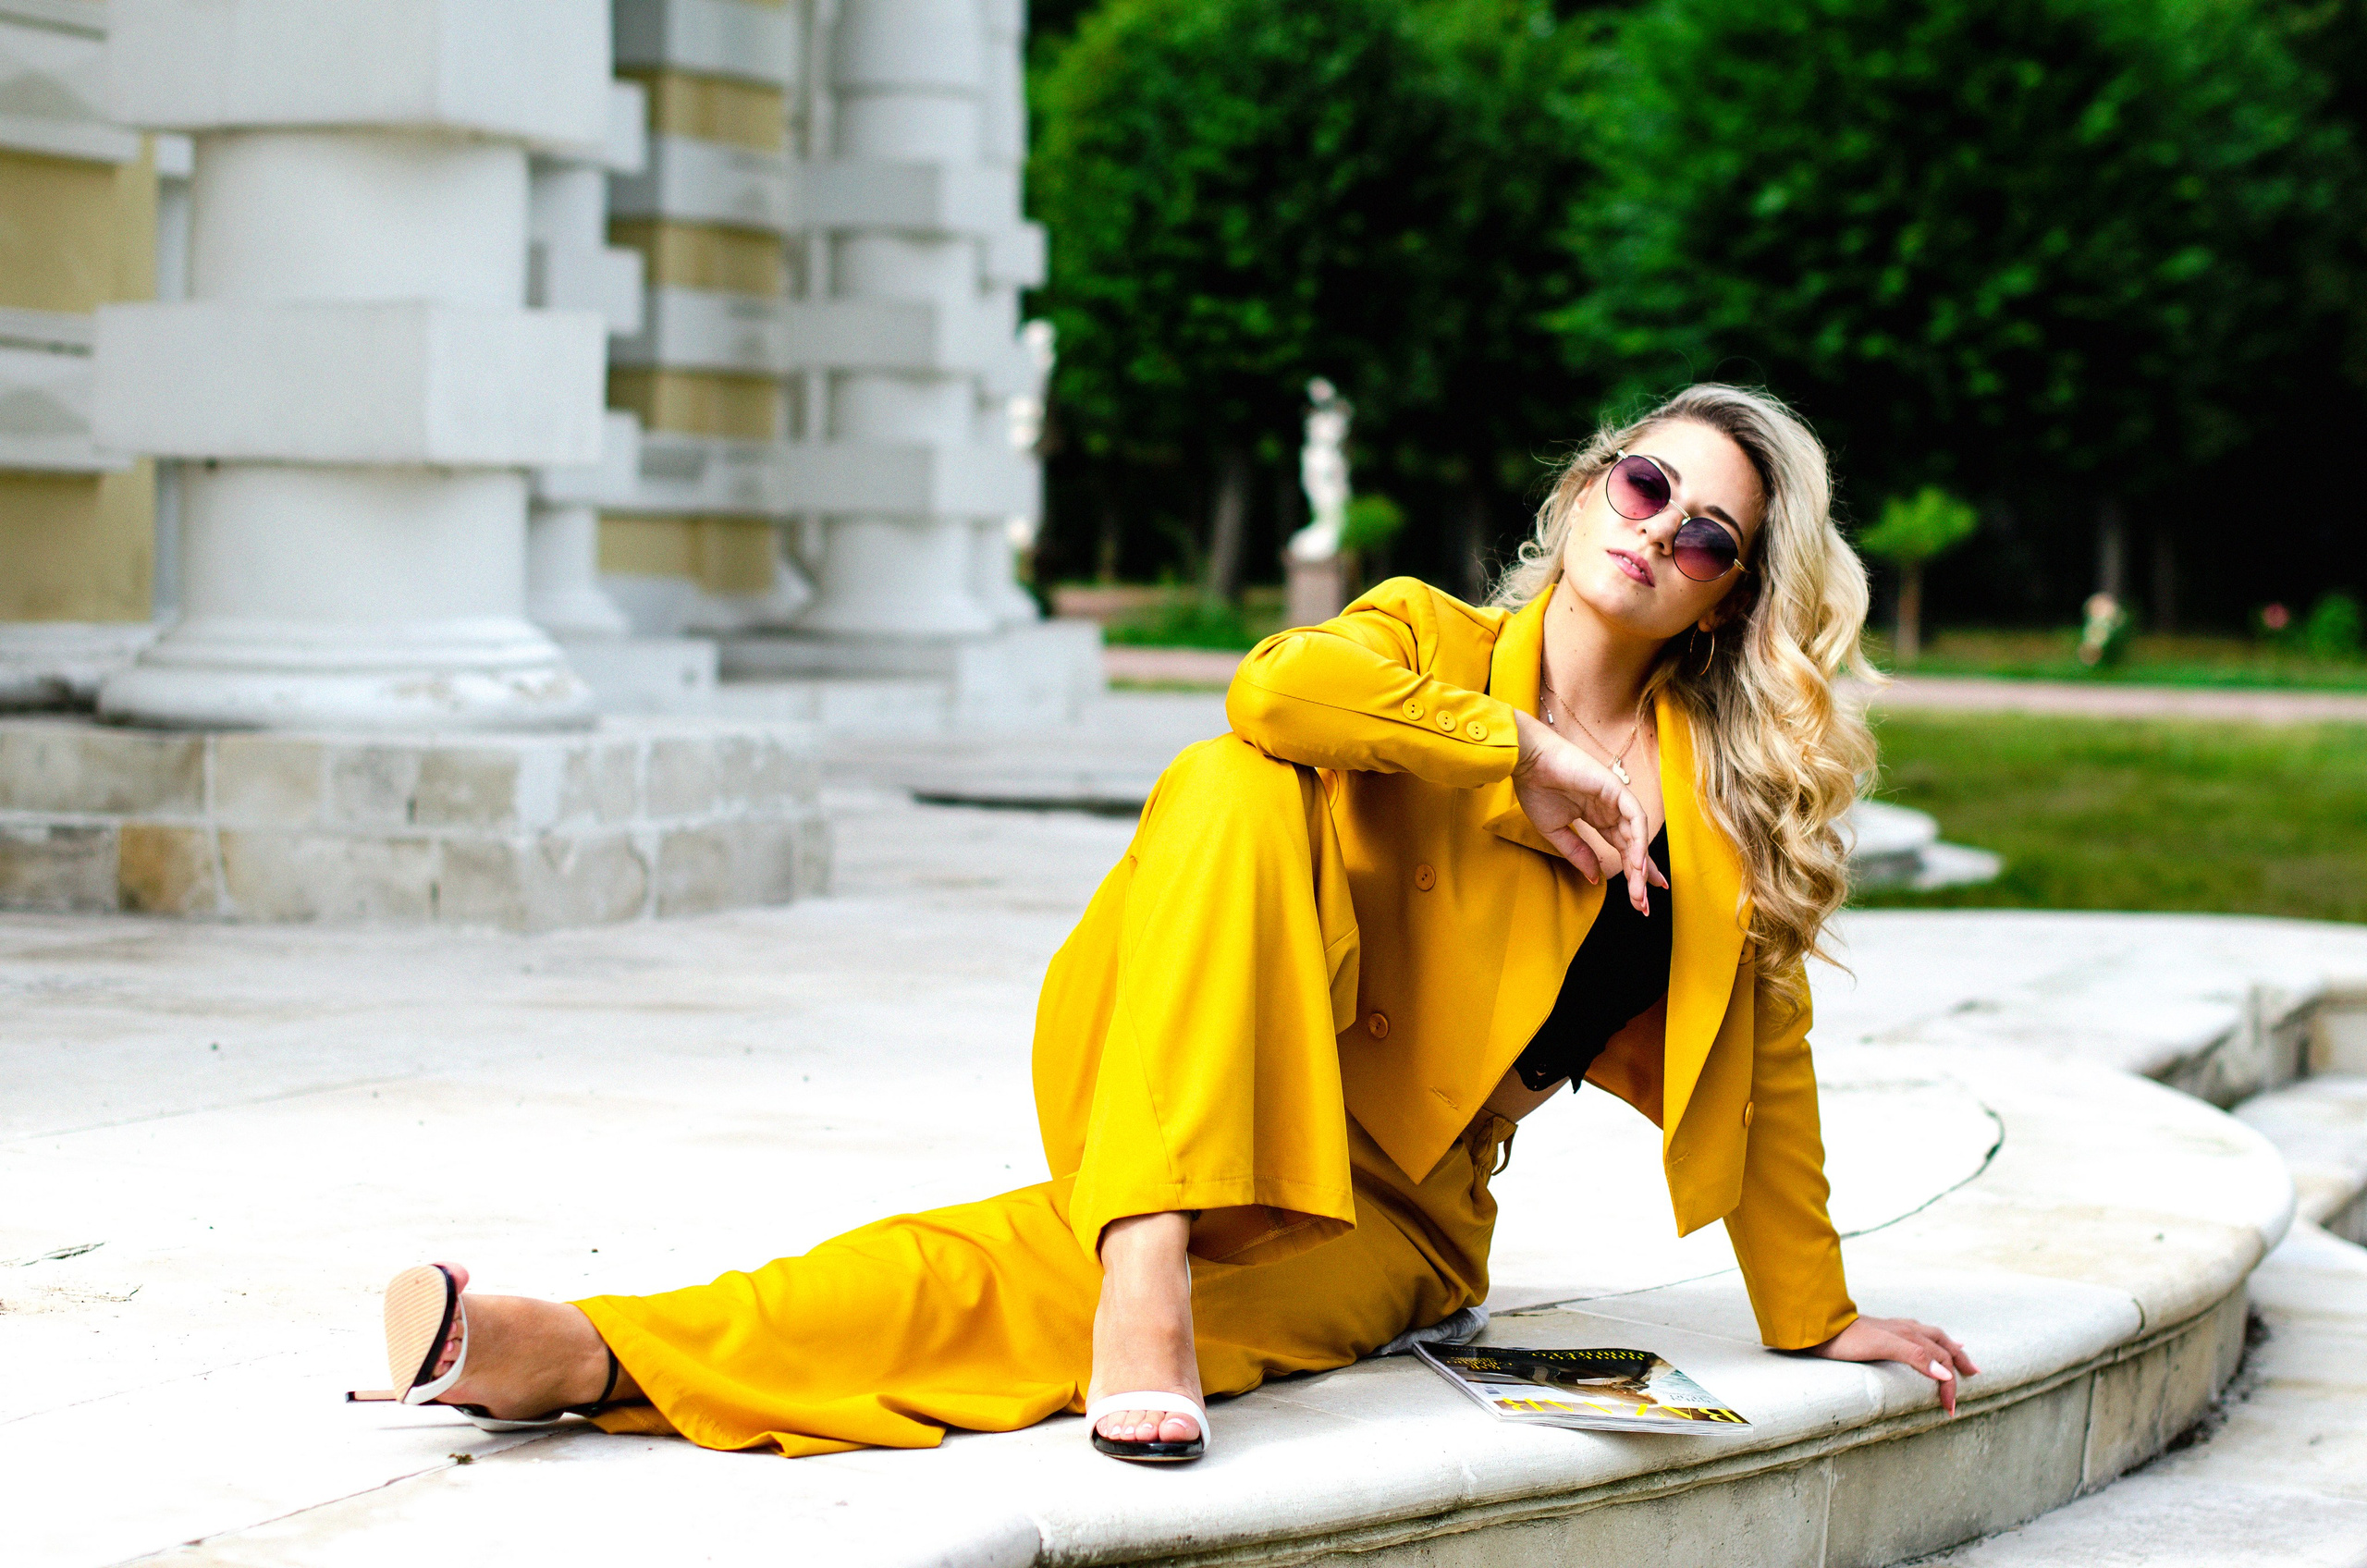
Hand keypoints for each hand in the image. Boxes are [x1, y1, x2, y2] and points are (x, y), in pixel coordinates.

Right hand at [1510, 710, 1667, 912]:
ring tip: (1637, 892)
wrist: (1527, 762)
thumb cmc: (1536, 789)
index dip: (1632, 872)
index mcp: (1598, 817)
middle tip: (1643, 905)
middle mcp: (1611, 809)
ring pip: (1637, 836)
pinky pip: (1635, 819)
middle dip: (1640, 876)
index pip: (1623, 848)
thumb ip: (1578, 853)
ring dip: (1639, 866)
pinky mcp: (1616, 790)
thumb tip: (1596, 878)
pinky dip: (1638, 842)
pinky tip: (1635, 865)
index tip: (1640, 898)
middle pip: (1634, 847)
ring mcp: (1616, 799)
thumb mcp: (1556, 831)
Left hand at [1809, 1316, 1979, 1415]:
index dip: (1949, 1386)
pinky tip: (1921, 1345)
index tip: (1949, 1411)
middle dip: (1958, 1359)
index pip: (1941, 1360)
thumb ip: (1913, 1356)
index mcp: (1909, 1334)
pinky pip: (1913, 1336)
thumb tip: (1946, 1373)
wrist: (1817, 1327)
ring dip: (1946, 1347)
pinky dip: (1925, 1342)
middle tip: (1974, 1374)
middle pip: (1940, 1343)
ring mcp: (1892, 1329)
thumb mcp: (1881, 1346)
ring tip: (1958, 1354)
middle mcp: (1904, 1329)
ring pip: (1928, 1336)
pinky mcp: (1879, 1332)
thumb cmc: (1846, 1339)